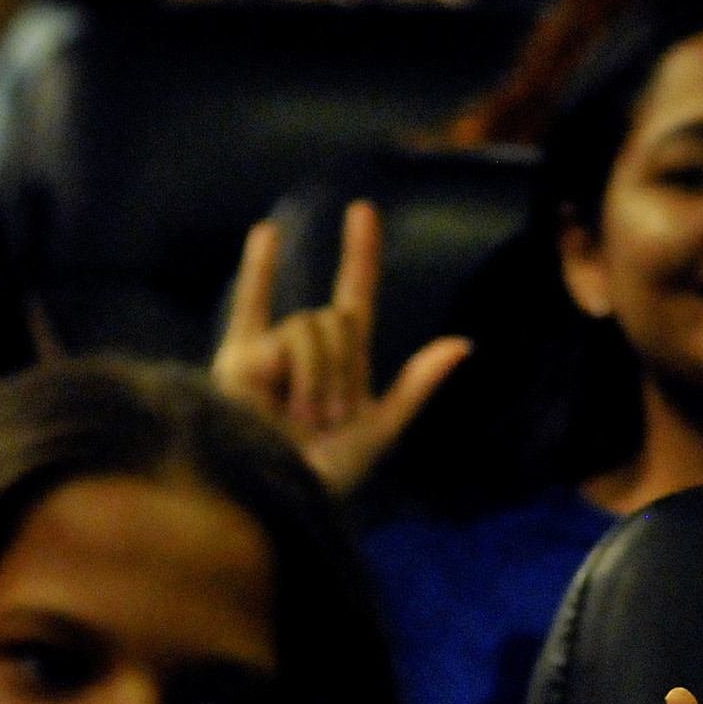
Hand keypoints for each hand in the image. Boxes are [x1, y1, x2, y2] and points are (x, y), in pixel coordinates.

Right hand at [213, 202, 471, 493]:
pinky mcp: (239, 360)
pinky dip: (260, 270)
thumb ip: (417, 385)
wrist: (278, 493)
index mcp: (344, 362)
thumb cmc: (328, 474)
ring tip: (298, 419)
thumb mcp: (382, 430)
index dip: (360, 254)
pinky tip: (268, 232)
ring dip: (314, 376)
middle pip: (334, 319)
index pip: (354, 295)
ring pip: (305, 327)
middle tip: (326, 418)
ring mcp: (272, 351)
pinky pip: (248, 309)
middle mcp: (308, 349)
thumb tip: (463, 343)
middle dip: (340, 368)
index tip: (363, 210)